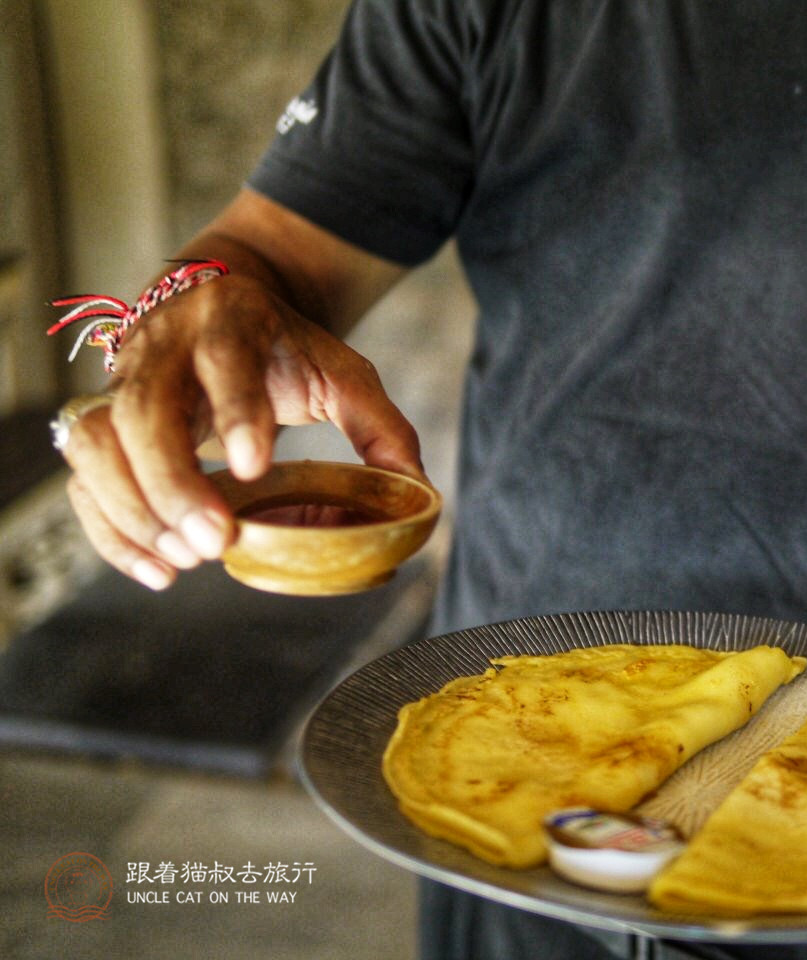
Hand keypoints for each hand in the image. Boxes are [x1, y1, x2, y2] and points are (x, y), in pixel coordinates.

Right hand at [59, 273, 424, 589]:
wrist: (216, 300)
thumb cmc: (282, 346)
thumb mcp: (341, 371)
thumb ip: (380, 426)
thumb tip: (417, 492)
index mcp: (230, 321)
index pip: (224, 358)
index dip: (235, 413)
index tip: (253, 470)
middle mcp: (163, 347)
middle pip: (141, 410)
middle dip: (173, 483)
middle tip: (215, 543)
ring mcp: (120, 382)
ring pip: (92, 442)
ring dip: (132, 510)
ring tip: (185, 560)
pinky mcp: (100, 422)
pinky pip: (81, 477)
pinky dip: (110, 529)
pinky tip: (157, 569)